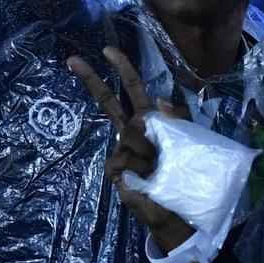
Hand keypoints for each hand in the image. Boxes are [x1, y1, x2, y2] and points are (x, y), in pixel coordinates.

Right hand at [68, 47, 194, 252]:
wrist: (175, 211)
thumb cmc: (183, 174)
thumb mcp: (190, 140)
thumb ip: (178, 118)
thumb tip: (159, 99)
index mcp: (147, 119)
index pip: (133, 90)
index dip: (122, 69)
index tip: (108, 50)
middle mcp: (130, 131)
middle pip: (109, 101)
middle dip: (93, 80)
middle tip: (73, 60)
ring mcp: (120, 150)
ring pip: (130, 136)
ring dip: (149, 152)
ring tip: (160, 168)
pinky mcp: (115, 171)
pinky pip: (123, 161)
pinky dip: (139, 170)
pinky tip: (145, 180)